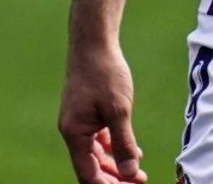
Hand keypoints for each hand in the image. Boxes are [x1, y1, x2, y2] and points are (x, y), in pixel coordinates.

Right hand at [58, 43, 146, 183]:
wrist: (93, 42)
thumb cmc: (105, 72)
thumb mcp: (119, 110)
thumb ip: (123, 143)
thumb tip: (130, 173)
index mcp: (75, 133)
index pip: (88, 174)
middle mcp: (72, 130)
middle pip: (91, 167)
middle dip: (115, 178)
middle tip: (139, 181)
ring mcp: (78, 121)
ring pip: (95, 154)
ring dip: (116, 165)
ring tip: (138, 171)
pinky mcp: (85, 112)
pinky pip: (97, 139)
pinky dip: (113, 147)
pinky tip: (132, 149)